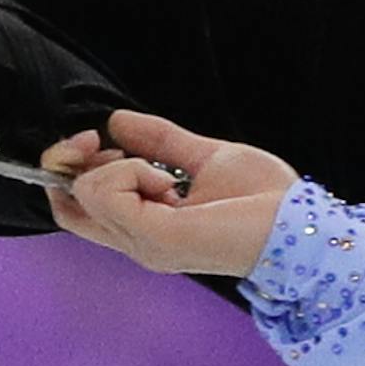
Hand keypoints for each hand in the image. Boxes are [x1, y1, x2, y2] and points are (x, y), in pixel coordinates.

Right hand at [39, 109, 300, 277]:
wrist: (300, 226)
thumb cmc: (265, 200)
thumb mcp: (203, 157)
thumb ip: (160, 140)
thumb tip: (116, 121)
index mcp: (146, 228)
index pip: (75, 207)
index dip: (70, 167)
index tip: (98, 139)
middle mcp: (138, 242)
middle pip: (64, 203)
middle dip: (71, 158)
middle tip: (102, 142)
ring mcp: (143, 244)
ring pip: (83, 189)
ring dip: (119, 165)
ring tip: (168, 176)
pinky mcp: (155, 238)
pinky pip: (105, 191)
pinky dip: (130, 171)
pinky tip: (169, 182)